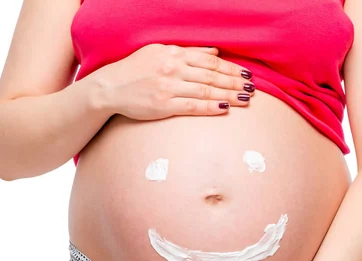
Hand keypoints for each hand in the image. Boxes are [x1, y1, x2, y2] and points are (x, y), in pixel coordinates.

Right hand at [91, 44, 255, 119]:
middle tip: (252, 88)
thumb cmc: (134, 69)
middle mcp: (173, 68)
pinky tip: (225, 108)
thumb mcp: (159, 52)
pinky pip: (192, 105)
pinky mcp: (163, 105)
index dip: (230, 68)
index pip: (209, 61)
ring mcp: (168, 87)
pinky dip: (210, 106)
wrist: (109, 87)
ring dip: (228, 94)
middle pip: (211, 75)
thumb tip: (214, 51)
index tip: (245, 74)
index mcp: (174, 54)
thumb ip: (188, 52)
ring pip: (205, 90)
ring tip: (245, 99)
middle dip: (234, 82)